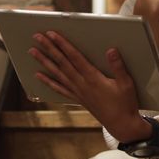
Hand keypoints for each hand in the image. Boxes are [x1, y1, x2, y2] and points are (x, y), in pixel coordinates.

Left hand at [29, 31, 151, 142]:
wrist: (121, 124)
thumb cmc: (125, 103)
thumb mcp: (126, 83)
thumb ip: (118, 66)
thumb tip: (111, 50)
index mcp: (93, 78)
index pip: (74, 57)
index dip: (63, 44)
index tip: (52, 34)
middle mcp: (82, 84)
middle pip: (62, 63)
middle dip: (49, 48)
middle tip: (37, 37)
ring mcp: (78, 92)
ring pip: (57, 74)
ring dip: (44, 61)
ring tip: (32, 51)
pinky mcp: (78, 98)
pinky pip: (59, 88)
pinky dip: (48, 81)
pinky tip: (38, 75)